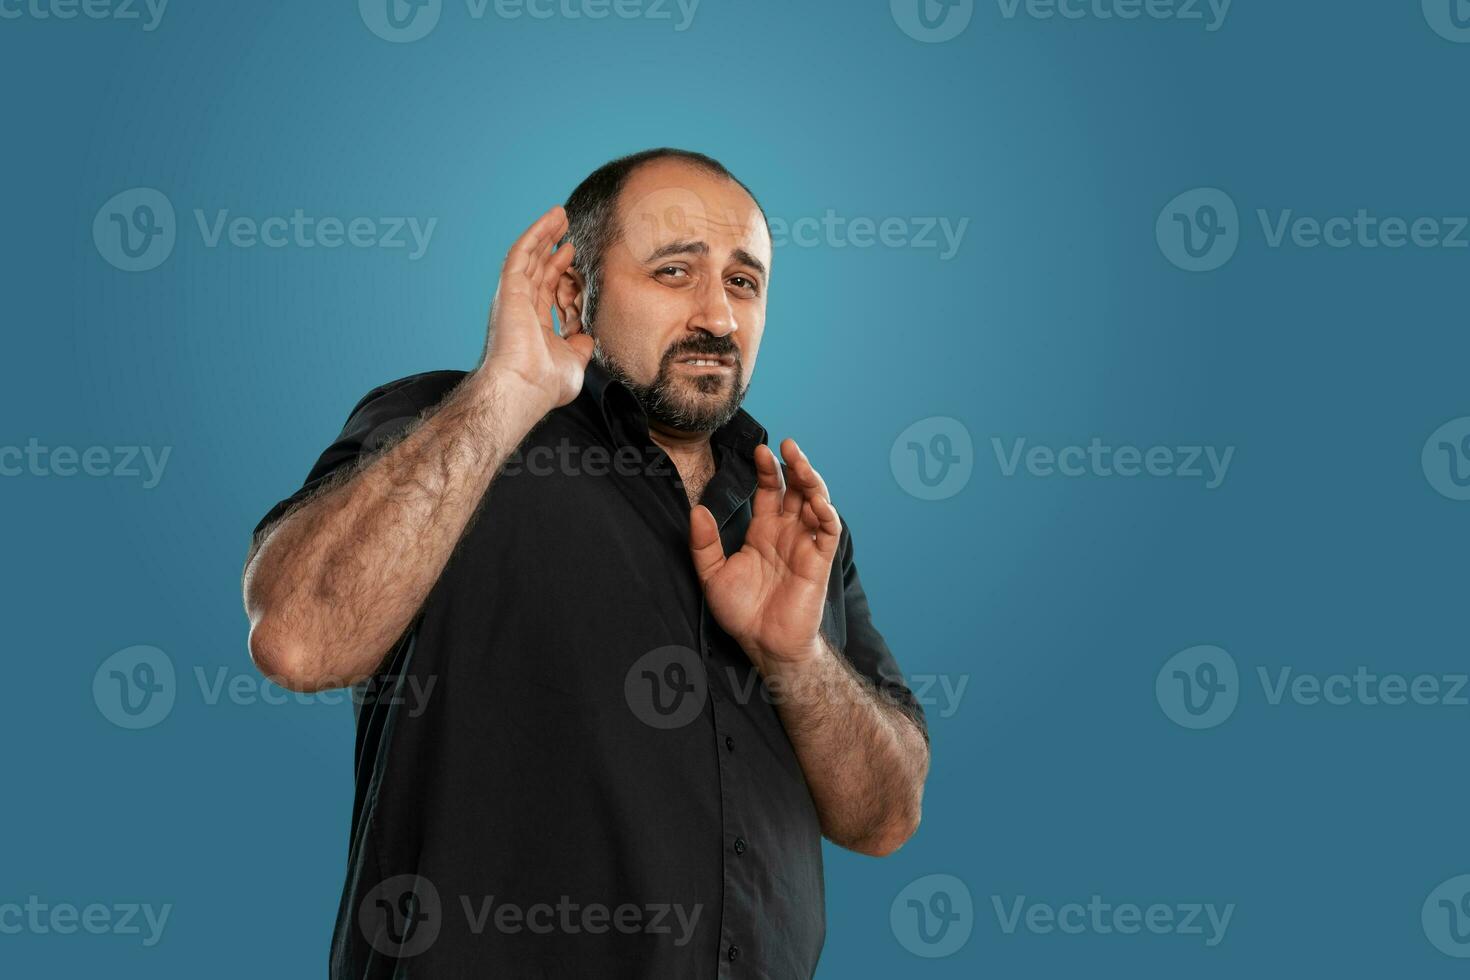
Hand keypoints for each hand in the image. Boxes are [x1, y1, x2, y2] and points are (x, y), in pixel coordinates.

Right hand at [478, 205, 593, 411]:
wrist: (526, 388)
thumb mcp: (574, 361)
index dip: (560, 270)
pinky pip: (522, 253)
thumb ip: (580, 346)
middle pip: (538, 269)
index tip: (573, 254)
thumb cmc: (545, 384)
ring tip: (561, 215)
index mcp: (534, 324)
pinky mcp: (510, 289)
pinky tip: (552, 219)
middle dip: (552, 246)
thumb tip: (588, 337)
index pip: (547, 289)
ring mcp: (514, 297)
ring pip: (530, 256)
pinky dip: (536, 234)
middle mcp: (522, 308)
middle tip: (566, 227)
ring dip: (545, 234)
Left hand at [689, 438, 840, 673]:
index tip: (760, 450)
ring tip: (800, 463)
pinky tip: (815, 499)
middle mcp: (787, 533)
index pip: (770, 490)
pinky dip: (826, 512)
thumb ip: (703, 543)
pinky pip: (829, 530)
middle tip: (786, 445)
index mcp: (764, 531)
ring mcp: (805, 544)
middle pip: (796, 489)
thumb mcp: (712, 575)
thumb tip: (697, 510)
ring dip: (811, 480)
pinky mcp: (819, 561)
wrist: (763, 645)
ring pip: (816, 502)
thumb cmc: (741, 612)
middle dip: (794, 465)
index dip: (768, 469)